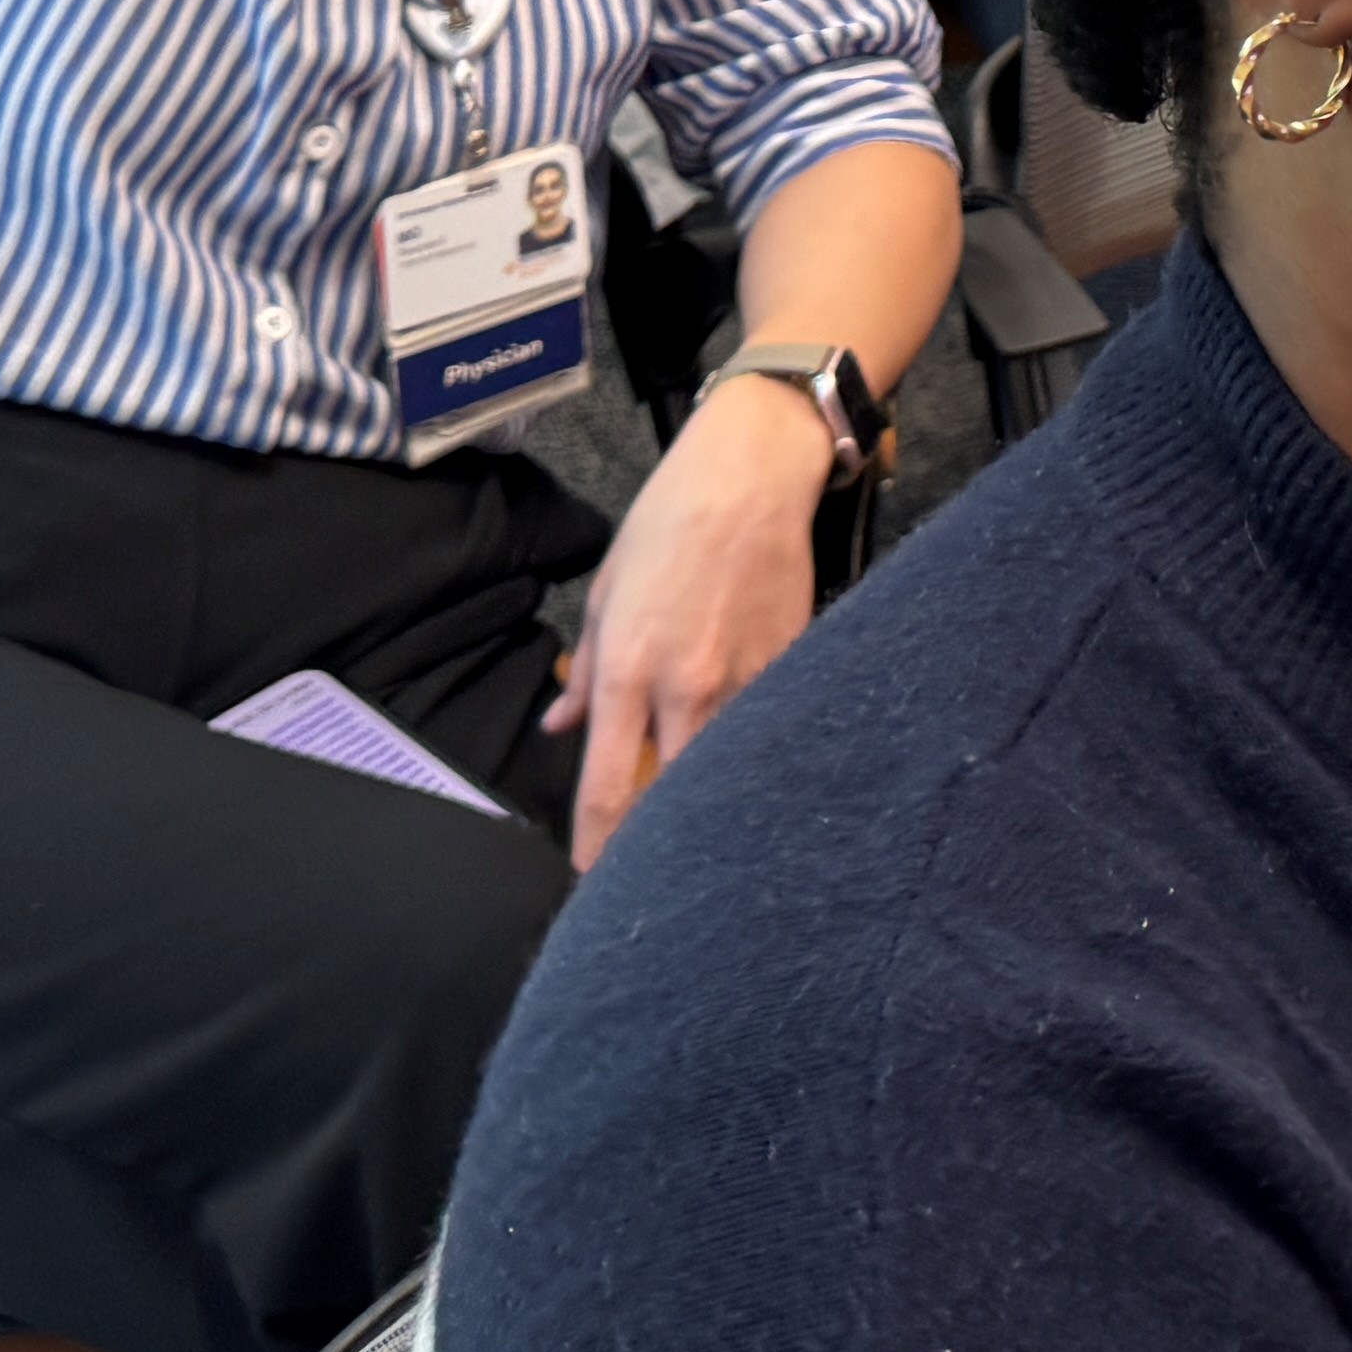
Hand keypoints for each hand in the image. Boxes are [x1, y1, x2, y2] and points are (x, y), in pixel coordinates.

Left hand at [542, 365, 835, 865]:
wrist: (752, 475)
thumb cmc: (668, 524)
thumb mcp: (607, 593)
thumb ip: (586, 672)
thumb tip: (562, 727)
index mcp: (630, 671)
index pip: (610, 786)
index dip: (599, 845)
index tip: (593, 876)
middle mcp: (687, 689)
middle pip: (672, 797)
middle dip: (657, 838)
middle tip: (645, 866)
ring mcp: (746, 682)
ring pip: (724, 771)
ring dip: (708, 800)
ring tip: (699, 828)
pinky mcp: (789, 667)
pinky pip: (767, 730)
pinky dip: (753, 752)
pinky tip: (750, 765)